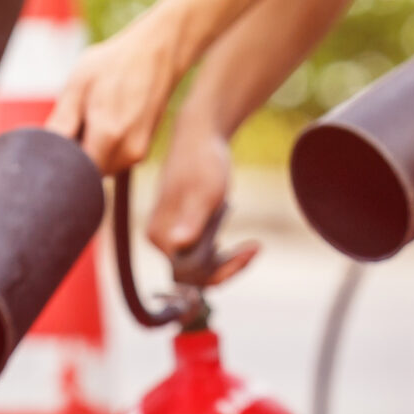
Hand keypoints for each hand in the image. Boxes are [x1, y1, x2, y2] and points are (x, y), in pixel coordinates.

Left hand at [49, 15, 187, 174]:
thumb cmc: (113, 64)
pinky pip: (113, 159)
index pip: (74, 172)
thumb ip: (61, 123)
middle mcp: (127, 152)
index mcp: (108, 137)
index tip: (55, 140)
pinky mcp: (143, 150)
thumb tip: (44, 151)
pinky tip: (105, 119)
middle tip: (72, 123)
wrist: (157, 53)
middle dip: (75, 156)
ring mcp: (138, 153)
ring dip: (90, 151)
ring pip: (101, 167)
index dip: (60, 160)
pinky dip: (103, 147)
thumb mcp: (78, 86)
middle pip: (88, 172)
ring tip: (91, 117)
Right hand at [146, 121, 258, 285]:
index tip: (247, 252)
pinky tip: (243, 244)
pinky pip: (202, 256)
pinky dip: (222, 254)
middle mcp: (160, 240)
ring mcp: (169, 236)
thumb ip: (193, 221)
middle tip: (254, 248)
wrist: (200, 137)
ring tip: (252, 246)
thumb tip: (177, 243)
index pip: (189, 275)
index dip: (219, 271)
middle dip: (225, 268)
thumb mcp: (205, 193)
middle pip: (194, 276)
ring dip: (226, 262)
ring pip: (200, 268)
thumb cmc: (204, 162)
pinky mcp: (180, 230)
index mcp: (160, 236)